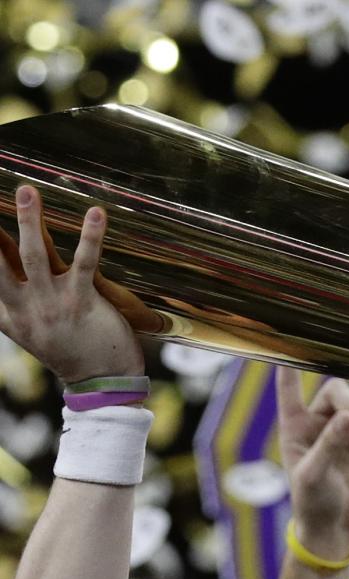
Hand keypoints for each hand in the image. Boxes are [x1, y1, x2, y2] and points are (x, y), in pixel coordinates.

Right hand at [0, 186, 143, 381]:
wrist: (103, 382)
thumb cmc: (69, 352)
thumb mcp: (27, 331)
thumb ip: (8, 305)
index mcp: (8, 314)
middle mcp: (25, 307)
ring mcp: (54, 304)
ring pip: (36, 255)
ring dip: (30, 220)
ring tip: (26, 190)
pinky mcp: (84, 302)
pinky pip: (85, 262)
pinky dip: (90, 236)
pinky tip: (96, 213)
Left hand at [276, 366, 348, 558]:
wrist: (334, 524)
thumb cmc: (313, 501)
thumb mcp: (314, 474)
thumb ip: (329, 443)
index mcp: (295, 426)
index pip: (290, 389)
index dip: (291, 368)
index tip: (289, 348)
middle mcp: (319, 422)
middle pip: (339, 388)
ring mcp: (345, 430)